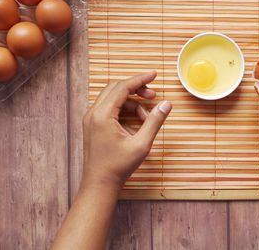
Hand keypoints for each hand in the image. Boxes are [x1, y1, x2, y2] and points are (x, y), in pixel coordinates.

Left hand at [82, 71, 171, 189]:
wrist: (100, 184)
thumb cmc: (118, 166)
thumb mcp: (142, 144)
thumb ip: (154, 121)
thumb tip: (167, 104)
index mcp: (103, 115)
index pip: (122, 87)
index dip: (140, 79)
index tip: (154, 74)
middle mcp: (93, 113)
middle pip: (116, 88)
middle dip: (136, 89)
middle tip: (153, 95)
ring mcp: (91, 119)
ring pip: (113, 98)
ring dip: (132, 102)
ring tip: (147, 117)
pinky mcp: (93, 125)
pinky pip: (110, 108)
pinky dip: (124, 109)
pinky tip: (137, 122)